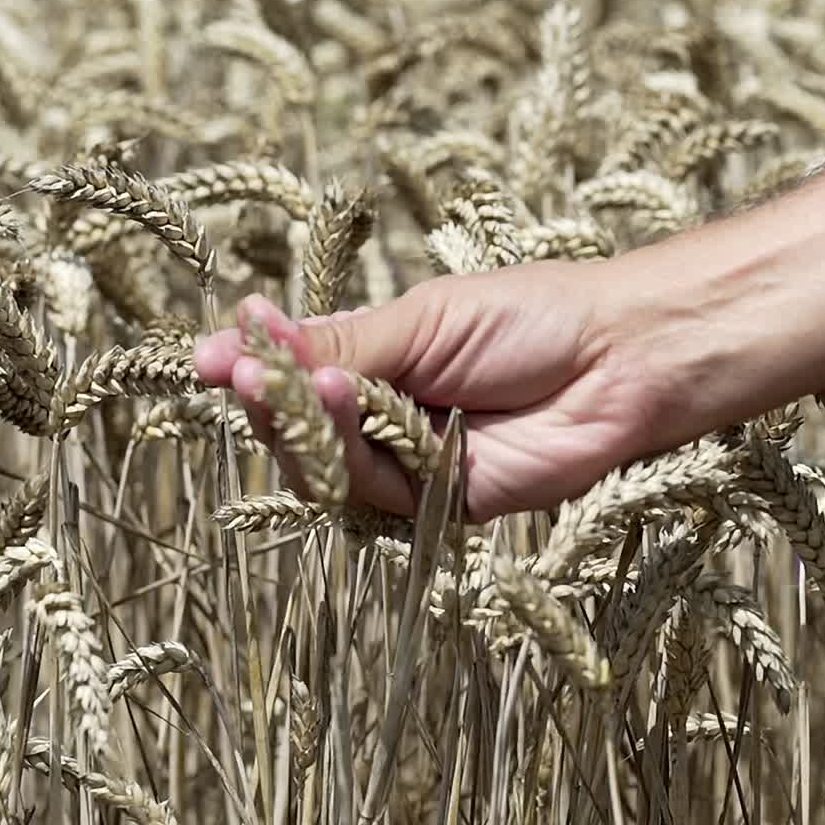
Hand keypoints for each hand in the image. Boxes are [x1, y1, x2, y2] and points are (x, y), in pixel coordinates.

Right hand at [193, 261, 666, 520]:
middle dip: (269, 400)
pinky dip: (351, 452)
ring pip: (325, 464)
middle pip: (297, 426)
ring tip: (305, 384)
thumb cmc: (528, 319)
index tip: (208, 355)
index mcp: (375, 358)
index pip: (294, 369)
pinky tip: (344, 407)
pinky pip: (373, 490)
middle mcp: (383, 413)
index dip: (252, 364)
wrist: (616, 363)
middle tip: (240, 373)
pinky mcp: (437, 505)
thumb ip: (338, 348)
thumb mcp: (422, 321)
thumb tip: (243, 340)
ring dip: (306, 425)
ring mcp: (408, 460)